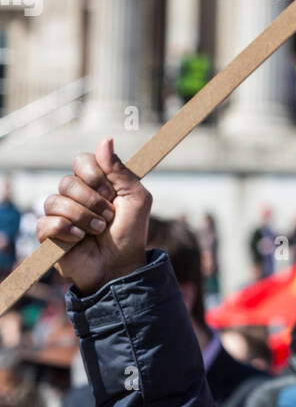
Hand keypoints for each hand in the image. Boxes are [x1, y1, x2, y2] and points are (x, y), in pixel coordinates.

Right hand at [36, 138, 151, 295]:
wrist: (121, 266)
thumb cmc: (130, 233)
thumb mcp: (136, 198)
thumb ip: (121, 171)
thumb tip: (105, 140)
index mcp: (95, 183)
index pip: (82, 160)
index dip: (94, 175)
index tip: (110, 192)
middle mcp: (75, 195)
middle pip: (67, 181)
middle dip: (92, 201)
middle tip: (108, 217)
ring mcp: (60, 214)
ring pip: (55, 201)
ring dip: (83, 218)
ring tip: (98, 230)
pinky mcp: (49, 234)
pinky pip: (46, 222)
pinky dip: (66, 230)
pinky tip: (80, 239)